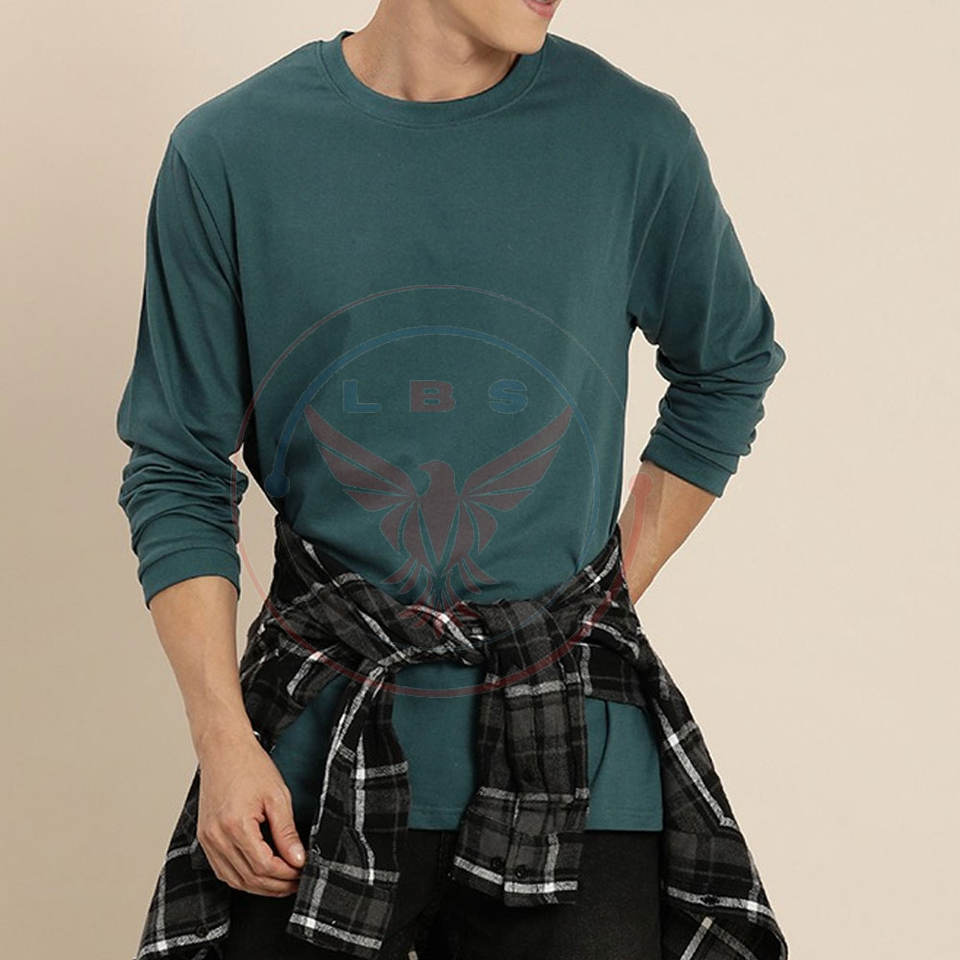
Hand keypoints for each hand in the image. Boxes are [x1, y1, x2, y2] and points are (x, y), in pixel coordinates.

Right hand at [195, 728, 305, 895]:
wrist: (223, 749)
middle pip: (249, 878)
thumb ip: (286, 832)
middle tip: (297, 881)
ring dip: (260, 886)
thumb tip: (297, 859)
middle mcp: (217, 837)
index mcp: (236, 825)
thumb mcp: (277, 796)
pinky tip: (260, 874)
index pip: (264, 866)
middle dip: (276, 885)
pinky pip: (223, 870)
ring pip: (235, 880)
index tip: (303, 871)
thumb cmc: (250, 766)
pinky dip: (242, 878)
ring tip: (283, 882)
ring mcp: (207, 840)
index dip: (286, 874)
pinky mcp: (205, 838)